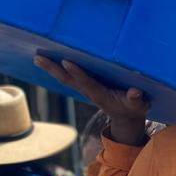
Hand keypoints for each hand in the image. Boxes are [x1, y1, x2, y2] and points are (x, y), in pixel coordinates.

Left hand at [34, 57, 148, 146]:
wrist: (126, 117)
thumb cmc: (134, 108)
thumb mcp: (138, 105)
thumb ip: (136, 99)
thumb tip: (135, 92)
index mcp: (101, 95)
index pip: (86, 83)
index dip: (77, 73)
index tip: (66, 62)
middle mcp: (89, 91)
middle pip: (67, 80)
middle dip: (53, 69)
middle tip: (37, 59)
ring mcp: (85, 89)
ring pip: (65, 78)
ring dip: (51, 68)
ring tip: (37, 58)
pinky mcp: (85, 85)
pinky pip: (68, 76)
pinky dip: (57, 69)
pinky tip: (49, 61)